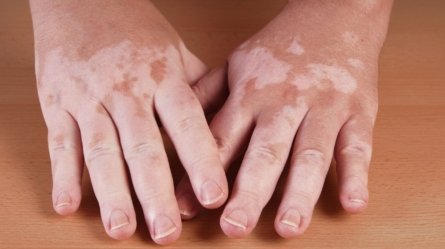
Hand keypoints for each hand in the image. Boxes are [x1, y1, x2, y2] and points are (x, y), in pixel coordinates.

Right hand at [30, 0, 227, 243]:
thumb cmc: (134, 28)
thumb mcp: (175, 50)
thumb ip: (198, 87)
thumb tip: (225, 122)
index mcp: (162, 76)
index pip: (186, 122)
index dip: (201, 159)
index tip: (214, 196)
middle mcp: (126, 90)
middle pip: (142, 146)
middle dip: (155, 193)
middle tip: (166, 233)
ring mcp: (88, 97)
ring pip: (100, 151)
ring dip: (110, 194)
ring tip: (122, 229)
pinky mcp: (57, 103)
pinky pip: (59, 143)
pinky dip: (62, 176)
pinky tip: (67, 206)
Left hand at [175, 0, 392, 237]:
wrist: (333, 14)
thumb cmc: (280, 48)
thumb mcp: (234, 65)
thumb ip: (206, 98)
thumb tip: (171, 133)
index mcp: (250, 93)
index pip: (221, 139)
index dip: (202, 174)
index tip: (186, 208)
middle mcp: (284, 102)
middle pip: (265, 152)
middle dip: (249, 192)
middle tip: (234, 227)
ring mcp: (324, 107)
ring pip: (310, 154)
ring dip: (299, 193)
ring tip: (289, 227)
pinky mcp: (358, 111)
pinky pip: (358, 146)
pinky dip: (356, 176)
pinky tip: (352, 203)